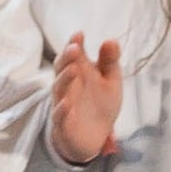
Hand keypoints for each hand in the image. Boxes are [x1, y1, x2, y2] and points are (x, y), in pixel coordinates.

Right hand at [48, 33, 123, 166]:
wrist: (94, 137)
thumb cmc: (100, 104)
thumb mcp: (110, 81)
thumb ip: (109, 61)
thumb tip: (111, 40)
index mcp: (79, 72)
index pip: (73, 55)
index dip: (74, 44)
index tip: (80, 34)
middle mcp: (68, 85)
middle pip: (61, 68)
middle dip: (66, 58)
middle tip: (74, 48)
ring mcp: (63, 103)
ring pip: (59, 89)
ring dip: (64, 79)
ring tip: (73, 69)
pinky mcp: (63, 123)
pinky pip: (59, 115)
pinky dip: (61, 109)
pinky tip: (66, 103)